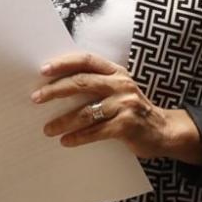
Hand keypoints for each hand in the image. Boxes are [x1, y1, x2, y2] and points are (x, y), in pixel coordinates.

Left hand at [33, 52, 201, 164]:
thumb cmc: (134, 110)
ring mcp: (125, 105)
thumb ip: (97, 85)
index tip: (43, 70)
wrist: (165, 131)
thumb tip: (58, 88)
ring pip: (86, 111)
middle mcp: (121, 84)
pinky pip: (96, 131)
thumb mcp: (119, 90)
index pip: (86, 60)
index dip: (64, 63)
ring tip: (48, 129)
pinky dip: (78, 137)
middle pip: (82, 82)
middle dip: (55, 90)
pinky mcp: (127, 125)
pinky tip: (66, 141)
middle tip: (36, 98)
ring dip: (63, 121)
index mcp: (116, 72)